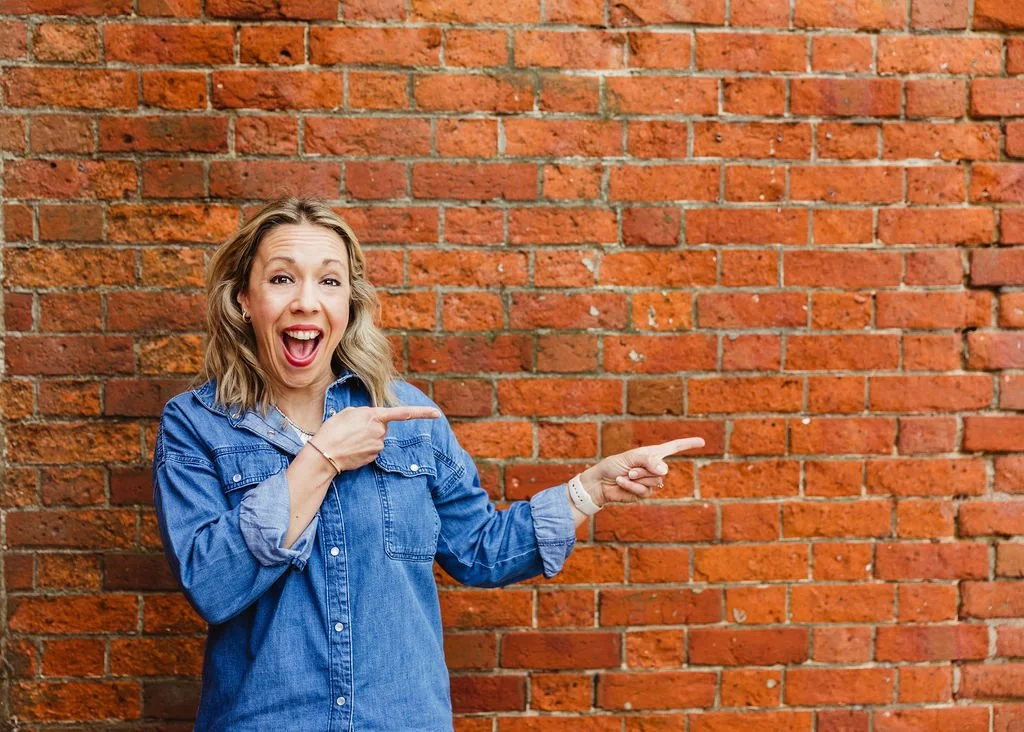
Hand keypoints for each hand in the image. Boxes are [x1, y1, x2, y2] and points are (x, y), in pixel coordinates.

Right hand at [311, 406, 440, 471]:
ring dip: (366, 438)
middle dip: (372, 426)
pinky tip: (351, 449)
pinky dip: (364, 448)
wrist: (324, 453)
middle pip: (383, 426)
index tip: (437, 413)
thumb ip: (365, 413)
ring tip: (349, 439)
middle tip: (352, 429)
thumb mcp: (347, 412)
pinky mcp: (374, 457)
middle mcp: (380, 431)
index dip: (422, 412)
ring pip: (377, 438)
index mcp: (375, 415)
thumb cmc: (332, 430)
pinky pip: (373, 449)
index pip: (404, 413)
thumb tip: (372, 421)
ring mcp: (378, 446)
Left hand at [580, 437, 704, 505]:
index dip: (688, 444)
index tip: (702, 442)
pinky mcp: (644, 493)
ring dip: (637, 478)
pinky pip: (645, 491)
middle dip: (643, 469)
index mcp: (652, 454)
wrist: (600, 483)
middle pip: (661, 469)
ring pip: (654, 481)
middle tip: (629, 469)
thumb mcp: (631, 458)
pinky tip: (622, 483)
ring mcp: (650, 481)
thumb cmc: (613, 465)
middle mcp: (654, 467)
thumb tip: (665, 471)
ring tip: (626, 475)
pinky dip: (632, 487)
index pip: (674, 447)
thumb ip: (649, 461)